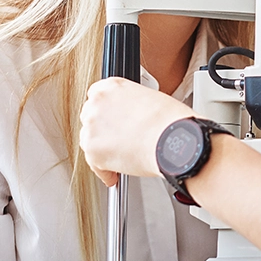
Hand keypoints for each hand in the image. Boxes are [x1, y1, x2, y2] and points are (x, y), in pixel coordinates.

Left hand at [79, 77, 195, 186]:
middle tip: (118, 139)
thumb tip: (131, 119)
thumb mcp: (150, 98)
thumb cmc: (170, 120)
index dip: (107, 113)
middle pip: (91, 118)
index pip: (96, 98)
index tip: (112, 122)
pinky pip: (94, 164)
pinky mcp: (93, 151)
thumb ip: (131, 106)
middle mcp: (97, 103)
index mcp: (111, 86)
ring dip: (102, 149)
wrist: (171, 139)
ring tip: (120, 158)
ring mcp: (92, 127)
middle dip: (103, 130)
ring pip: (90, 141)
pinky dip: (104, 171)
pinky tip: (114, 174)